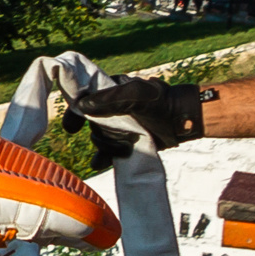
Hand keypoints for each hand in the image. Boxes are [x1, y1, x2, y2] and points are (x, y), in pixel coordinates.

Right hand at [62, 77, 207, 167]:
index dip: (73, 112)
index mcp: (109, 91)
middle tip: (108, 136)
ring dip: (105, 146)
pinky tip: (100, 163)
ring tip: (122, 147)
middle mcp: (110, 108)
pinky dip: (102, 158)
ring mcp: (118, 126)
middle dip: (98, 133)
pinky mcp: (125, 142)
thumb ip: (109, 98)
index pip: (82, 99)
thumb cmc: (161, 103)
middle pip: (90, 123)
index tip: (71, 128)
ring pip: (99, 138)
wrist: (183, 121)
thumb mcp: (136, 95)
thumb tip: (82, 106)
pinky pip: (107, 152)